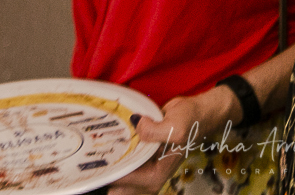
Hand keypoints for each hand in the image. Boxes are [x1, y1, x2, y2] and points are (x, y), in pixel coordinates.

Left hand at [107, 87, 239, 194]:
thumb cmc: (192, 121)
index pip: (125, 181)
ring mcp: (144, 164)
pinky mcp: (142, 152)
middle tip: (93, 155)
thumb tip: (136, 124)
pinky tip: (105, 140)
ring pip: (120, 172)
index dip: (112, 171)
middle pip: (119, 185)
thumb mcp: (176, 126)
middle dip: (107, 171)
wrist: (200, 110)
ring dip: (109, 162)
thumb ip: (154, 130)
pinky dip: (114, 152)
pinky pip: (124, 159)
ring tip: (96, 147)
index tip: (98, 157)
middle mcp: (148, 173)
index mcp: (156, 174)